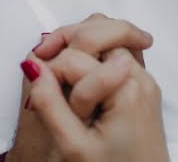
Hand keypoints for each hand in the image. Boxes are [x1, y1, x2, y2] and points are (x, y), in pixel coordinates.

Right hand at [5, 14, 154, 161]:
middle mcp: (141, 78)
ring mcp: (144, 80)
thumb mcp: (74, 147)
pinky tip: (79, 67)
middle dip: (66, 41)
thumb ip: (51, 106)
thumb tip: (33, 67)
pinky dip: (95, 50)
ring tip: (58, 62)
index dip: (49, 70)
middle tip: (41, 57)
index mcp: (127, 90)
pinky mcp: (142, 86)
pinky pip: (118, 50)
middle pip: (98, 31)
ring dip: (81, 41)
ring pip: (109, 34)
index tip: (39, 90)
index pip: (74, 57)